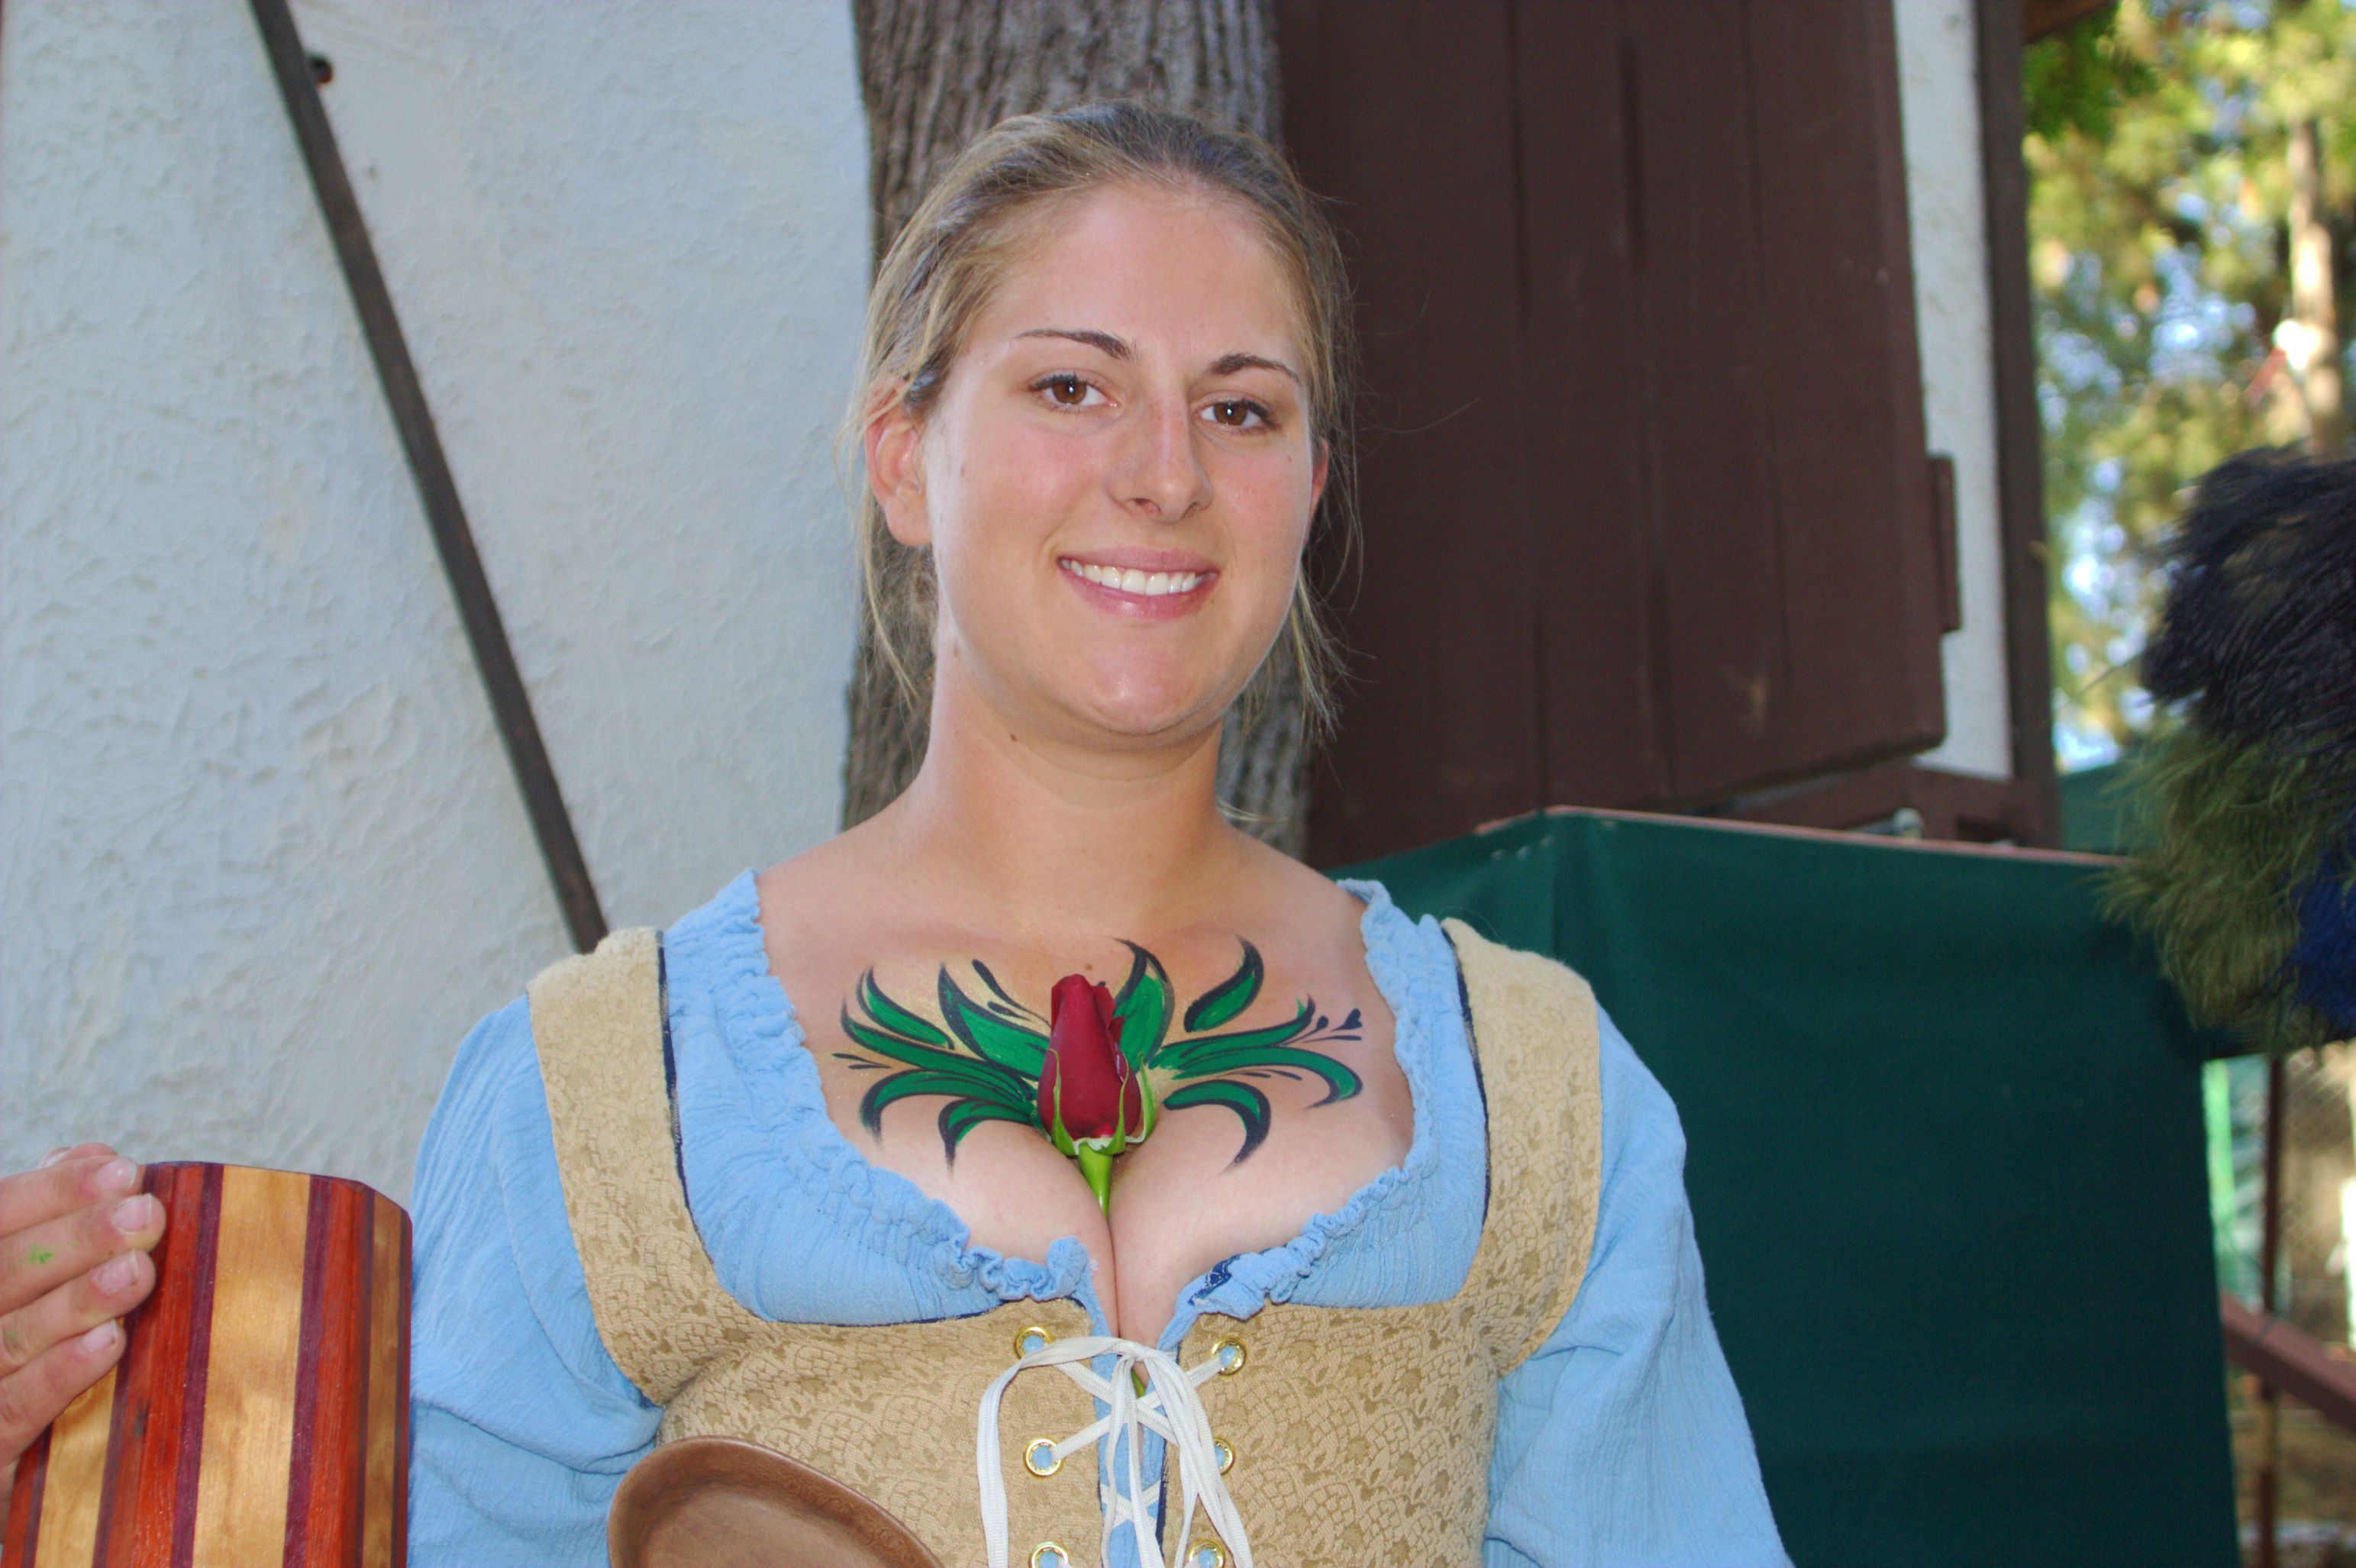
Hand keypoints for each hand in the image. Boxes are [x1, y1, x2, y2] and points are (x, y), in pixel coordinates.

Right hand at [0, 1144, 165, 1520]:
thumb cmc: (25, 1361)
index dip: (52, 1192)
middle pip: (1, 1273)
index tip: (126, 1171)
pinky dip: (58, 1375)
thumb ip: (55, 1221)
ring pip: (8, 1339)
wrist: (20, 1483)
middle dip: (74, 1239)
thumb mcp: (35, 1285)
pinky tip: (107, 1345)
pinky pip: (14, 1411)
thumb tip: (98, 1155)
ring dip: (75, 1301)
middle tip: (146, 1216)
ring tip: (136, 1272)